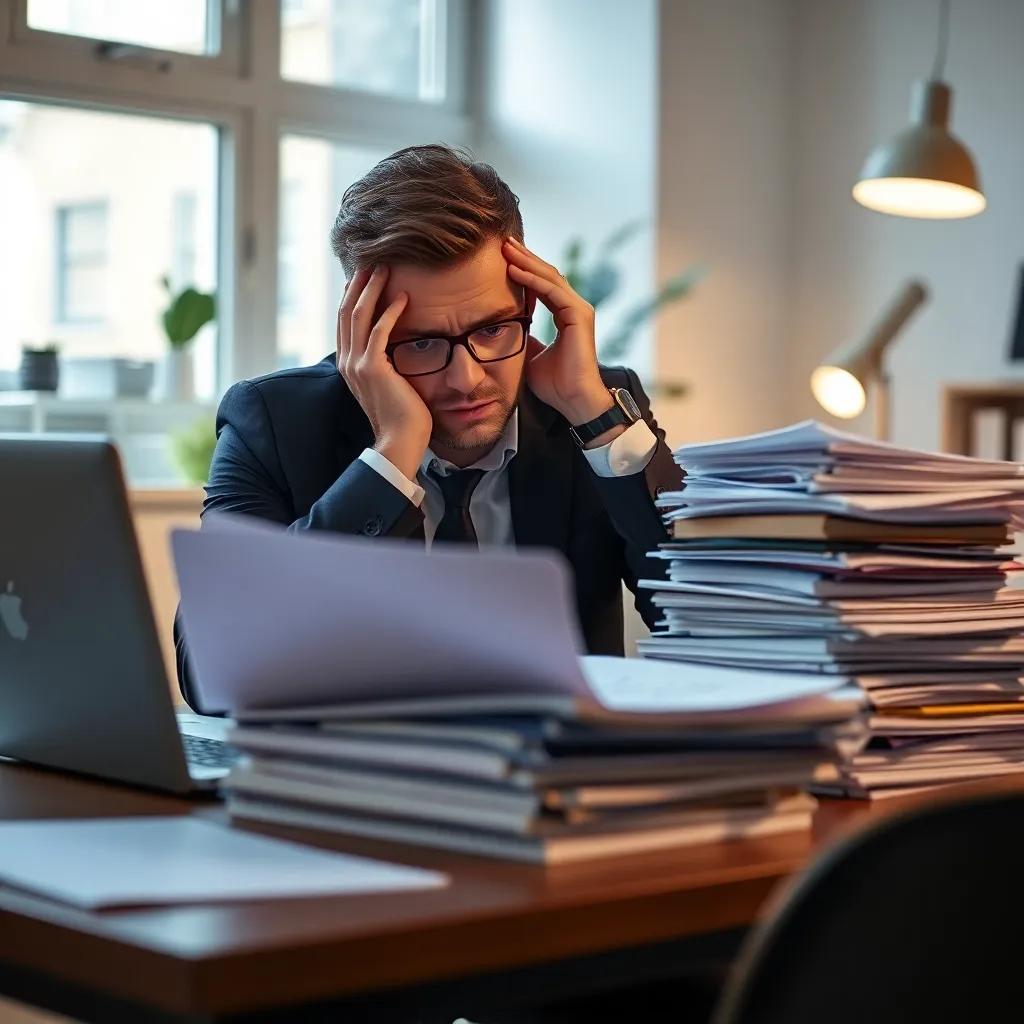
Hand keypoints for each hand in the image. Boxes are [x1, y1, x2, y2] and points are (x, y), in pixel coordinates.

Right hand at [337, 266, 431, 479]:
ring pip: (359, 316)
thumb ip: (387, 363)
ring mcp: (357, 365)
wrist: (400, 442)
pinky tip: (402, 297)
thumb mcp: (389, 383)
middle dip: (359, 283)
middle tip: (373, 260)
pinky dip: (389, 311)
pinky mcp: (373, 368)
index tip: (365, 274)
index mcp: (348, 365)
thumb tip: (398, 346)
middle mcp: (347, 362)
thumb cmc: (403, 417)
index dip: (354, 295)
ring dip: (372, 289)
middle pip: (347, 312)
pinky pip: (379, 331)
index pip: (346, 321)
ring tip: (386, 268)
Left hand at [503, 237, 612, 425]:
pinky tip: (514, 270)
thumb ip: (525, 337)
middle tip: (502, 242)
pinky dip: (532, 279)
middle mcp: (574, 308)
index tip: (502, 258)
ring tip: (505, 249)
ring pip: (549, 277)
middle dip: (524, 257)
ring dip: (526, 262)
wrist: (573, 401)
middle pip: (546, 274)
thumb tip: (508, 329)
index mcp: (565, 315)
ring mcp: (579, 309)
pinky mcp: (579, 315)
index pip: (543, 284)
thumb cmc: (555, 384)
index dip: (523, 269)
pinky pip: (552, 291)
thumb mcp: (532, 354)